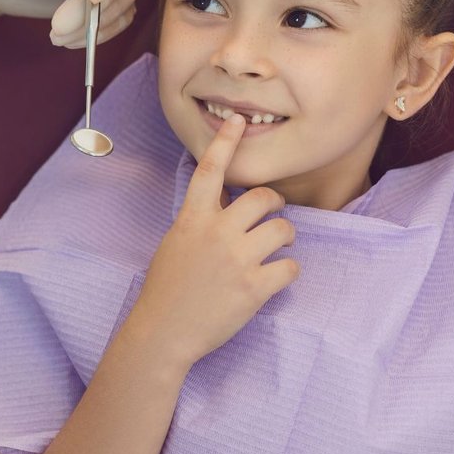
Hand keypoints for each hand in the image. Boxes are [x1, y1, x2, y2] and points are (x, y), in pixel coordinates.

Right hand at [125, 114, 299, 367]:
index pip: (210, 170)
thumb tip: (225, 201)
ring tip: (279, 247)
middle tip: (275, 214)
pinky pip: (290, 268)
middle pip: (262, 197)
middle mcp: (216, 233)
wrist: (163, 333)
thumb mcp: (176, 242)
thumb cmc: (168, 288)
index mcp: (193, 219)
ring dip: (287, 236)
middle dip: (275, 202)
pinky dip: (288, 271)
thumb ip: (201, 220)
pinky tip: (277, 277)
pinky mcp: (253, 288)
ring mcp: (237, 260)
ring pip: (283, 230)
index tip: (238, 121)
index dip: (225, 142)